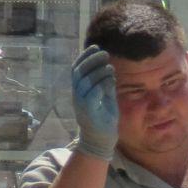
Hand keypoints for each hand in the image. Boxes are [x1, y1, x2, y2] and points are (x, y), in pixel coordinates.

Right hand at [71, 46, 118, 161]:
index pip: (77, 69)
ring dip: (97, 72)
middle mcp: (77, 95)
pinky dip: (101, 85)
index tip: (96, 47)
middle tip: (105, 53)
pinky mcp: (88, 112)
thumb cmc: (104, 119)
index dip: (85, 57)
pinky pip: (92, 95)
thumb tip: (109, 69)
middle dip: (91, 60)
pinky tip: (110, 79)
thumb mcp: (106, 99)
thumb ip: (106, 85)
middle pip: (80, 73)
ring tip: (110, 66)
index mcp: (80, 90)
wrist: (100, 140)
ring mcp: (81, 103)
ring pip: (85, 82)